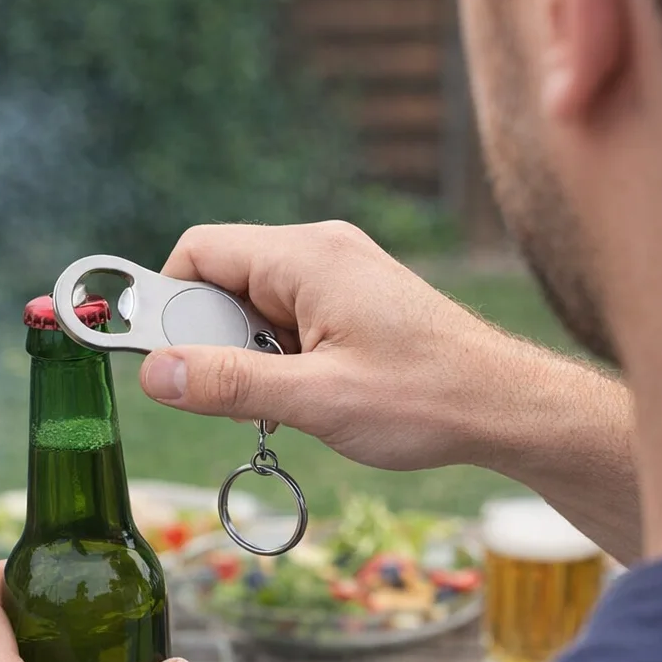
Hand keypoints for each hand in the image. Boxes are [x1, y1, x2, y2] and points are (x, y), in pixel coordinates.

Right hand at [140, 221, 528, 470]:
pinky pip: (289, 321)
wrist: (508, 408)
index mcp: (306, 257)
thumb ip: (229, 384)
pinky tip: (307, 396)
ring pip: (254, 308)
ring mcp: (340, 277)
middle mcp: (320, 253)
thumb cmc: (426, 399)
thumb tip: (153, 373)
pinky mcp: (354, 303)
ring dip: (249, 357)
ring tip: (287, 402)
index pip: (199, 252)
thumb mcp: (316, 399)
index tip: (164, 360)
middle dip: (213, 341)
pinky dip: (280, 359)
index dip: (167, 303)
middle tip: (238, 396)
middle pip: (223, 281)